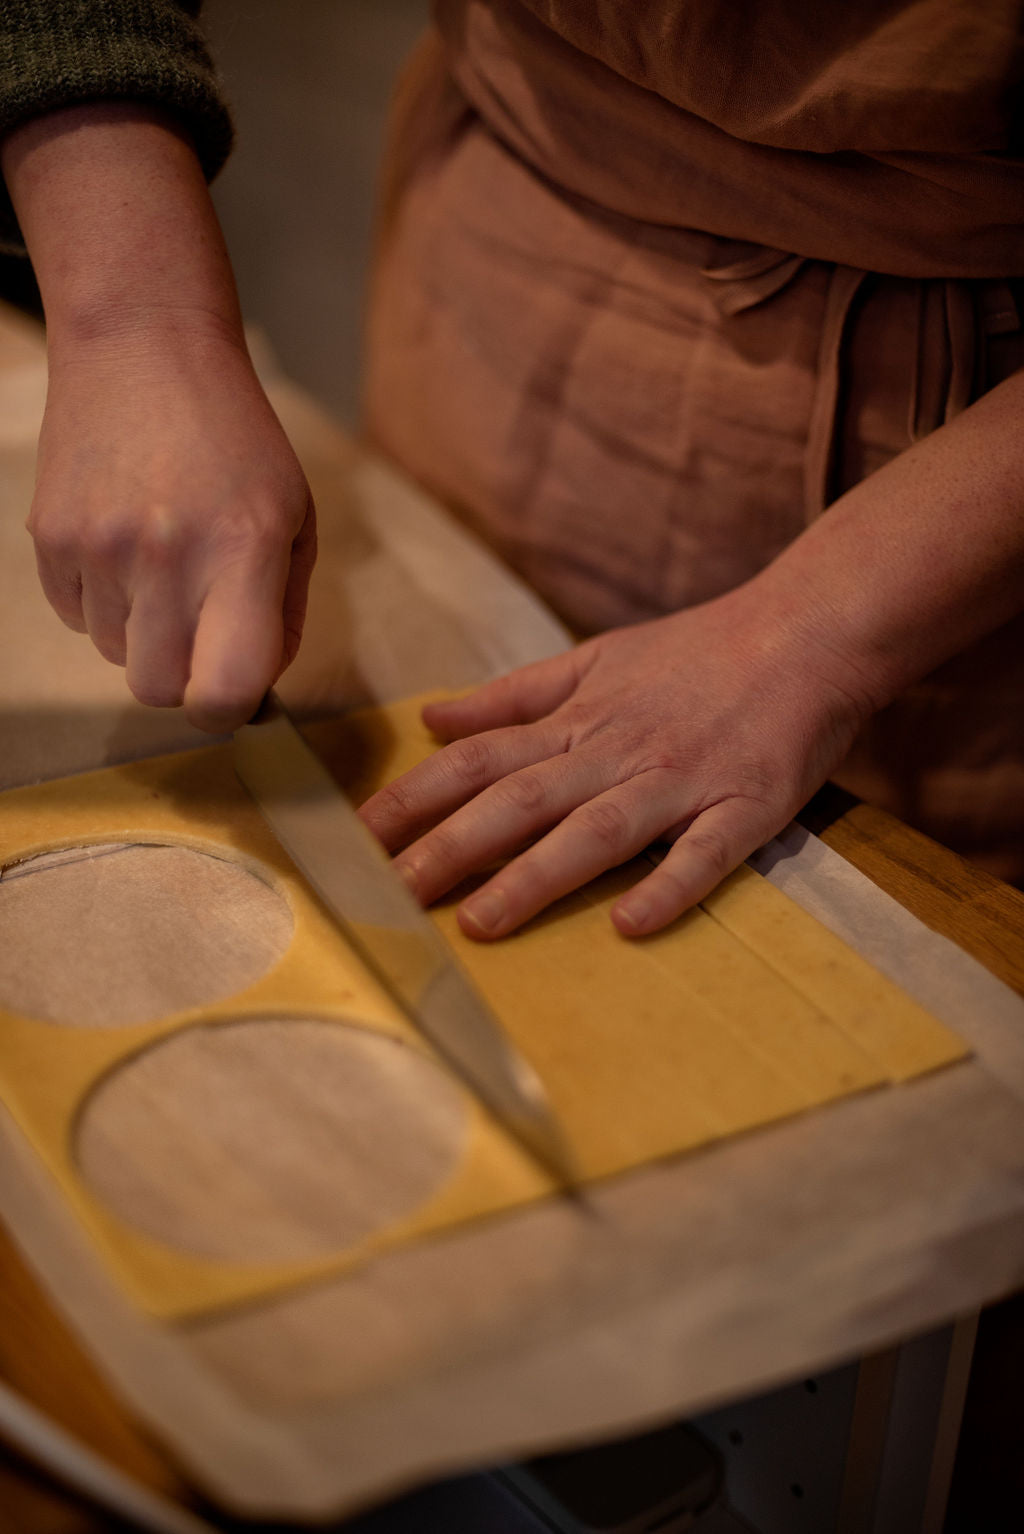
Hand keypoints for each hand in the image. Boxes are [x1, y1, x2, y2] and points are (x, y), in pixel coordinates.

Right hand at [28, 318, 315, 731]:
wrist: (145, 348)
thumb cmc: (236, 439)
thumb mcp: (294, 517)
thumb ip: (285, 612)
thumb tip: (258, 687)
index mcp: (242, 550)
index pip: (222, 690)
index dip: (228, 708)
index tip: (235, 689)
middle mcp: (166, 555)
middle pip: (156, 690)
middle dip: (183, 676)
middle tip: (201, 627)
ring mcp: (98, 547)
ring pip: (116, 656)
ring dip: (144, 632)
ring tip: (165, 563)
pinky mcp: (50, 538)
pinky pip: (77, 618)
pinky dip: (105, 600)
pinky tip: (127, 542)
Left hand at [360, 586, 874, 937]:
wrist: (807, 630)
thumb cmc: (697, 650)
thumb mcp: (596, 659)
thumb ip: (513, 696)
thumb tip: (430, 719)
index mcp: (578, 721)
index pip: (477, 761)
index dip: (413, 799)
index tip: (352, 837)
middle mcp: (617, 752)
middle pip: (520, 801)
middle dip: (449, 848)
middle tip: (388, 896)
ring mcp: (681, 781)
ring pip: (598, 831)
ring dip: (537, 877)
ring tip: (481, 922)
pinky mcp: (746, 806)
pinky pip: (705, 854)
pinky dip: (669, 886)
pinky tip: (629, 925)